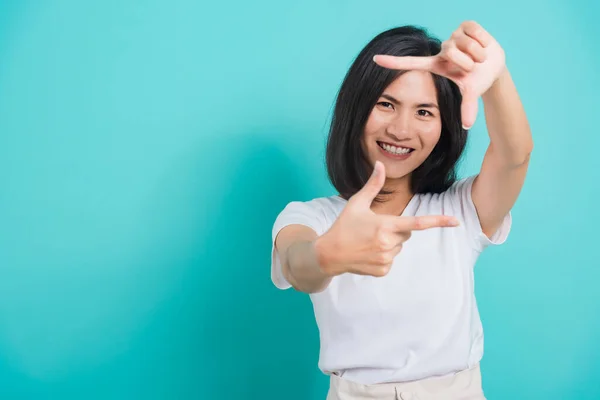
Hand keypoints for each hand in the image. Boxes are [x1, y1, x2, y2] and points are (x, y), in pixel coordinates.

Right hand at [316, 161, 459, 277]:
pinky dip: (383, 256)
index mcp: (385, 225)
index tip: (456, 221)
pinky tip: (367, 253)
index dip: (439, 222)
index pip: (417, 223)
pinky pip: (391, 260)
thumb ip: (373, 185)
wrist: (329, 254)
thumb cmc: (343, 226)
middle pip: (406, 233)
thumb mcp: (356, 203)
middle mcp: (388, 244)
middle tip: (374, 229)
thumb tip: (380, 164)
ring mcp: (386, 259)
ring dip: (389, 243)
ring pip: (399, 247)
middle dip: (396, 229)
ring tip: (368, 242)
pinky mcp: (383, 270)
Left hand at [373, 21, 505, 128]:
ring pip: (466, 44)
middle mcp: (442, 50)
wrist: (495, 66)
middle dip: (468, 63)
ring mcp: (453, 36)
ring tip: (478, 58)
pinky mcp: (466, 25)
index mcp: (436, 65)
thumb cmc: (476, 79)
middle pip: (453, 54)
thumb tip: (467, 126)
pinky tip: (483, 44)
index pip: (410, 63)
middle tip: (472, 67)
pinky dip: (483, 40)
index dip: (393, 62)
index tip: (374, 60)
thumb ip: (467, 107)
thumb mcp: (470, 92)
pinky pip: (474, 32)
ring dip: (478, 54)